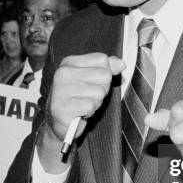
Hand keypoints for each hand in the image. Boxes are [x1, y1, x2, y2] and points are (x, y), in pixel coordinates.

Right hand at [39, 53, 124, 171]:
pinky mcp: (61, 107)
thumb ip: (107, 68)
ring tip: (83, 105)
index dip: (105, 74)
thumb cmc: (78, 99)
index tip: (92, 83)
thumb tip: (121, 64)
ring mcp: (60, 90)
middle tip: (88, 96)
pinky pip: (90, 105)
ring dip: (96, 102)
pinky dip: (89, 112)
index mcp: (69, 62)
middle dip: (102, 89)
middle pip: (105, 75)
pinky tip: (80, 113)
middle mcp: (63, 73)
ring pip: (99, 92)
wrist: (60, 123)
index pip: (102, 60)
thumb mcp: (93, 80)